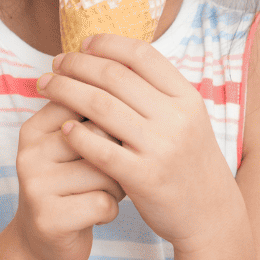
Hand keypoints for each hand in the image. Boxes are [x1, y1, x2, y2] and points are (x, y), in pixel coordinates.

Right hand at [10, 98, 123, 259]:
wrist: (43, 241)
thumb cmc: (69, 186)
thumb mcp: (70, 148)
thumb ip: (88, 120)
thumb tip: (125, 87)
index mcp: (33, 130)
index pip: (84, 105)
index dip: (110, 124)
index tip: (108, 143)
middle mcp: (29, 154)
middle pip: (98, 137)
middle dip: (117, 156)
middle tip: (109, 172)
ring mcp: (36, 186)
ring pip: (105, 172)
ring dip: (115, 187)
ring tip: (101, 193)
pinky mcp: (49, 218)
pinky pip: (103, 204)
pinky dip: (110, 211)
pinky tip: (97, 214)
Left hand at [36, 37, 238, 252]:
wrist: (212, 216)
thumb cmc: (188, 162)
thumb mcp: (187, 120)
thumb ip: (156, 92)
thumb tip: (111, 58)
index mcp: (186, 97)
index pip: (141, 55)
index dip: (107, 44)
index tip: (82, 45)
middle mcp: (176, 118)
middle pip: (114, 76)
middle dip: (77, 65)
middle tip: (55, 63)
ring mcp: (161, 147)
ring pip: (101, 106)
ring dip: (66, 91)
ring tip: (47, 86)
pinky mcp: (145, 178)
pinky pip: (101, 150)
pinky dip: (78, 135)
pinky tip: (62, 128)